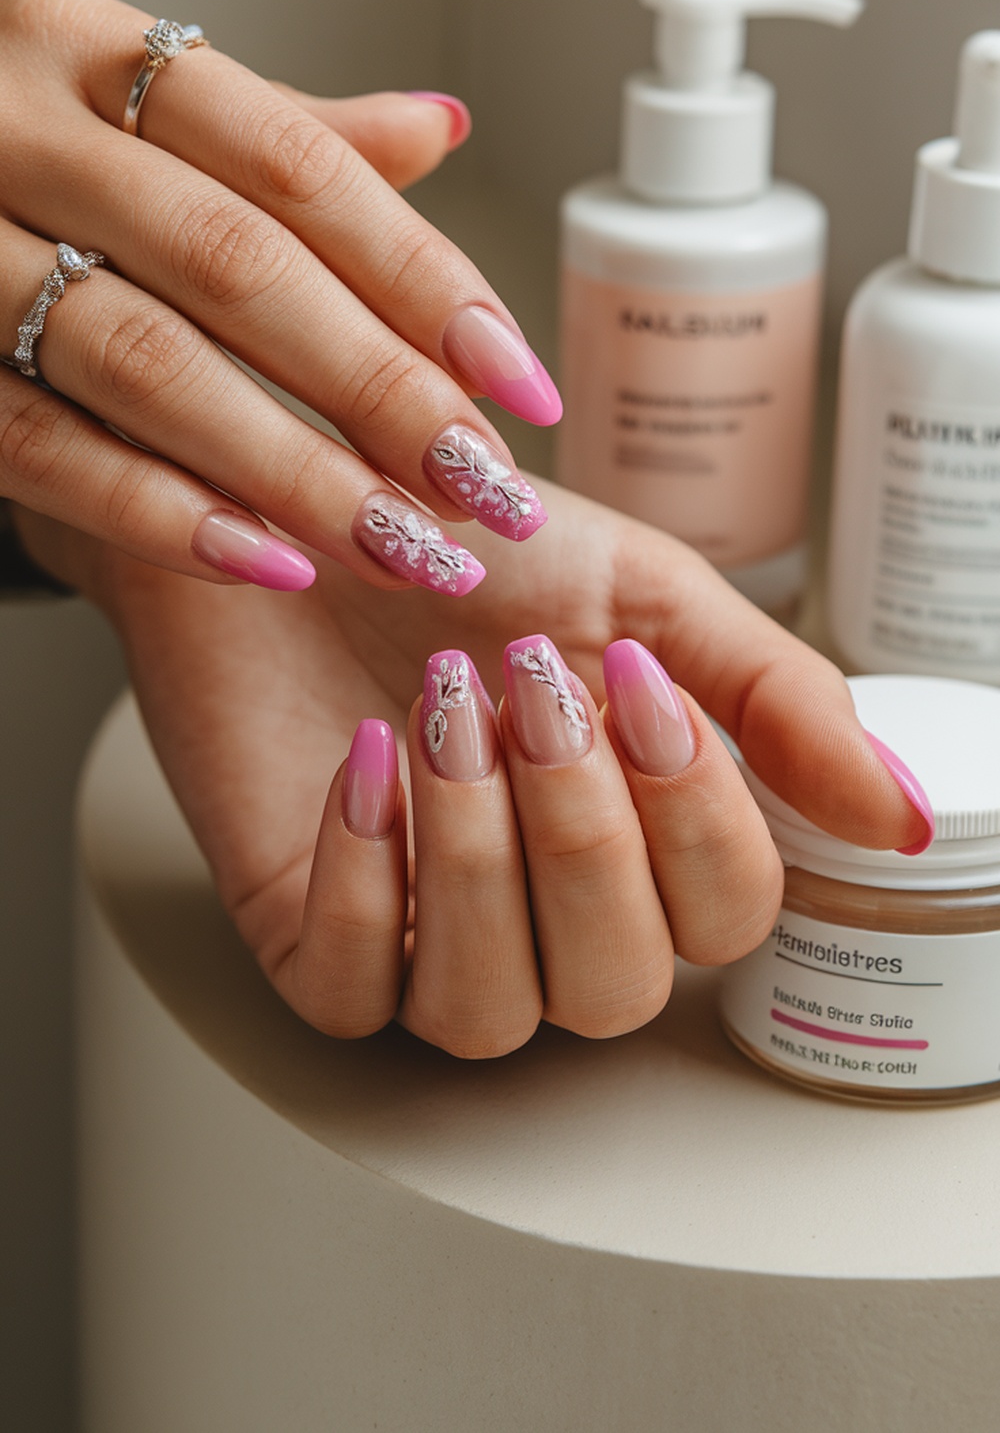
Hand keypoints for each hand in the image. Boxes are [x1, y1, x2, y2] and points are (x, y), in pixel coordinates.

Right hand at [0, 0, 555, 594]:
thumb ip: (285, 136)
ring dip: (292, 469)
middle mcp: (13, 125)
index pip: (298, 165)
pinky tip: (269, 563)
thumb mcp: (139, 119)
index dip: (424, 278)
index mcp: (88, 46)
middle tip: (482, 488)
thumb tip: (444, 125)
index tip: (519, 381)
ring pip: (146, 363)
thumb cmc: (22, 162)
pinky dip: (162, 513)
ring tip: (401, 543)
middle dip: (379, 389)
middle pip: (238, 266)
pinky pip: (42, 447)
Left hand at [18, 482, 932, 1056]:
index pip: (727, 919)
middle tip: (529, 687)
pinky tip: (368, 759)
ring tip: (444, 711)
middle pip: (617, 985)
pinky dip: (366, 874)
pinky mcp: (308, 938)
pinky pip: (349, 993)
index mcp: (642, 842)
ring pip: (488, 1011)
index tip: (632, 680)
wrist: (298, 499)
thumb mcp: (644, 592)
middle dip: (580, 830)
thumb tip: (900, 818)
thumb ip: (774, 700)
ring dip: (477, 854)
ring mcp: (423, 940)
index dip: (697, 816)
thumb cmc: (466, 547)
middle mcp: (544, 917)